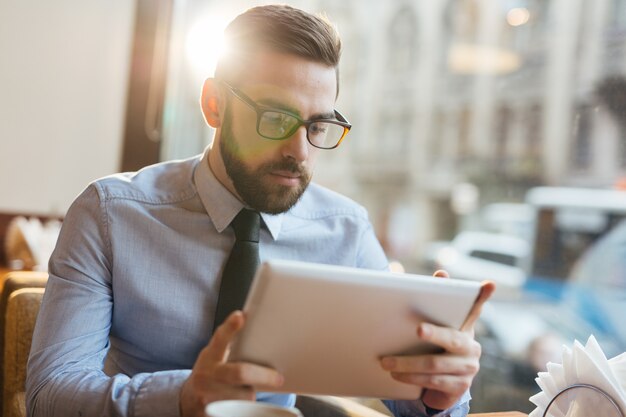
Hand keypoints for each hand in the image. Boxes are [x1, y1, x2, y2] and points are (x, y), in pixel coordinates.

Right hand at [180, 311, 284, 416]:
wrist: (189, 401)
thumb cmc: (211, 373)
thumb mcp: (215, 356)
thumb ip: (229, 344)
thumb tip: (252, 320)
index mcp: (210, 356)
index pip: (220, 338)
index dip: (230, 328)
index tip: (240, 316)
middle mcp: (206, 375)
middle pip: (239, 372)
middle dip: (262, 375)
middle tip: (278, 378)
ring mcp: (207, 396)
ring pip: (244, 396)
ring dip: (251, 394)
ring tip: (248, 391)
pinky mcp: (210, 413)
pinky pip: (239, 410)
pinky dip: (246, 407)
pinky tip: (242, 404)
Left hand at [380, 271, 495, 410]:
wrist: (440, 387)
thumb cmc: (432, 349)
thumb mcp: (432, 327)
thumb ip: (430, 302)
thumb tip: (436, 273)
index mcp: (464, 327)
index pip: (475, 309)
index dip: (482, 297)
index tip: (489, 284)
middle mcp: (471, 347)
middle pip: (451, 338)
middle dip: (434, 333)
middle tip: (418, 329)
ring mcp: (468, 368)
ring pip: (435, 364)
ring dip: (407, 363)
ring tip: (386, 361)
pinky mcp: (459, 387)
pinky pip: (433, 382)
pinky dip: (411, 378)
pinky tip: (396, 375)